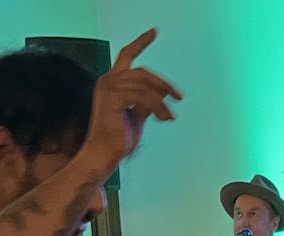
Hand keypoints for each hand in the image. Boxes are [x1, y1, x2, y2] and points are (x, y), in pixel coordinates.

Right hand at [82, 29, 183, 168]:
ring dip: (162, 101)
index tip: (154, 32)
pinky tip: (163, 118)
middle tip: (178, 97)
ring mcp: (109, 88)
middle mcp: (108, 81)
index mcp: (112, 83)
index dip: (141, 42)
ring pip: (145, 85)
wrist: (104, 154)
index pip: (126, 55)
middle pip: (143, 72)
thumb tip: (159, 97)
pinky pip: (143, 96)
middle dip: (163, 84)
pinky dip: (157, 107)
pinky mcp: (113, 98)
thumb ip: (146, 102)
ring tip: (169, 117)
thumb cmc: (117, 139)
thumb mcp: (138, 116)